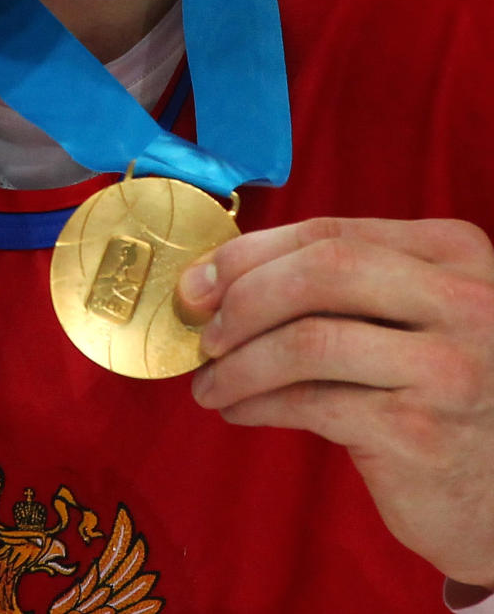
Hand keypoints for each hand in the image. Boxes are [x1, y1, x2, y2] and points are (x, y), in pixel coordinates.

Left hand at [178, 216, 493, 587]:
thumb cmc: (440, 390)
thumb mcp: (415, 315)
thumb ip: (343, 286)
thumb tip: (217, 279)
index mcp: (454, 252)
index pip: (331, 231)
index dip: (253, 252)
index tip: (202, 278)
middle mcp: (462, 299)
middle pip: (321, 270)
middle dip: (242, 295)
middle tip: (200, 326)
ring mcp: (446, 367)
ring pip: (307, 340)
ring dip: (238, 362)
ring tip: (209, 383)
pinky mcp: (419, 432)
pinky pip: (311, 403)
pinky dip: (257, 403)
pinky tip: (238, 409)